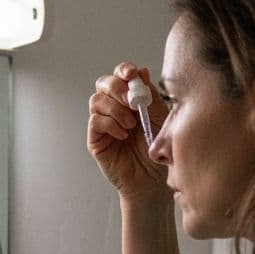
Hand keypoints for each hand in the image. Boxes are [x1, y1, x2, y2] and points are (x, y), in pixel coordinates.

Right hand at [88, 62, 168, 201]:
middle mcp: (114, 108)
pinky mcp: (96, 140)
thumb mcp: (159, 119)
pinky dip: (110, 124)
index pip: (120, 76)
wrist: (153, 181)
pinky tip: (123, 135)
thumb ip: (150, 96)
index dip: (123, 70)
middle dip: (116, 87)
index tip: (132, 74)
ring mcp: (103, 123)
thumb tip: (142, 71)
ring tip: (131, 125)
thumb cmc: (158, 151)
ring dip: (115, 109)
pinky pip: (95, 122)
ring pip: (97, 101)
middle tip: (131, 101)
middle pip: (103, 83)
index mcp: (130, 99)